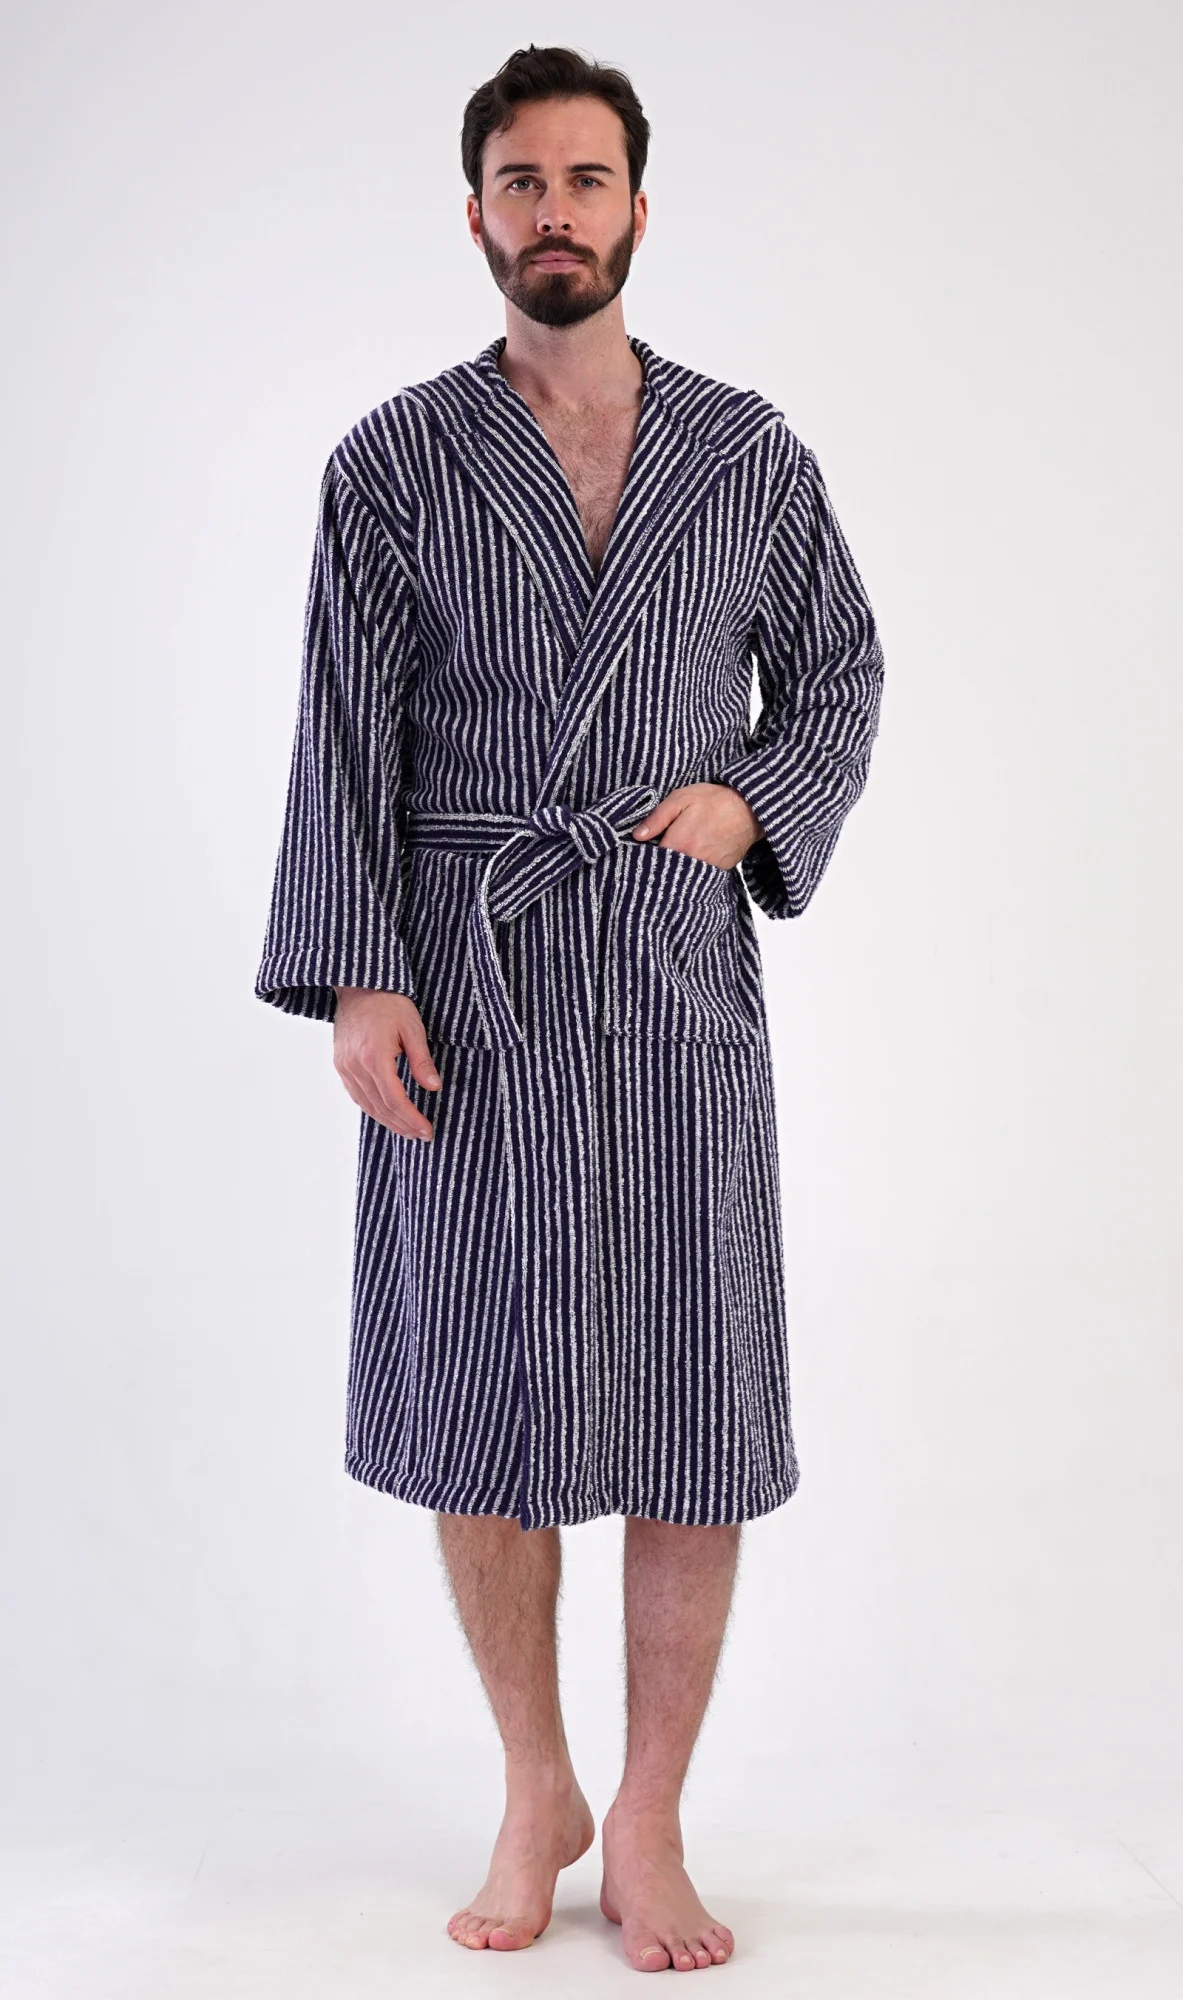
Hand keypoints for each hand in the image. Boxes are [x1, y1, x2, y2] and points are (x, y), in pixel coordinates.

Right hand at [332, 988, 439, 1140]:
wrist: (359, 986)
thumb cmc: (389, 1003)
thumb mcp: (413, 1028)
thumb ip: (422, 1061)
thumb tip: (433, 1088)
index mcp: (374, 1057)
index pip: (395, 1100)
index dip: (412, 1119)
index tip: (427, 1130)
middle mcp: (355, 1066)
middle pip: (380, 1108)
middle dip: (403, 1125)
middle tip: (421, 1136)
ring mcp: (344, 1067)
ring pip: (367, 1105)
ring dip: (388, 1121)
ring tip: (407, 1131)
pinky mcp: (340, 1065)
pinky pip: (356, 1095)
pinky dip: (372, 1109)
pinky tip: (387, 1114)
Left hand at [629, 783, 764, 869]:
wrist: (749, 809)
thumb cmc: (713, 800)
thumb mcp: (680, 799)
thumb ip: (657, 818)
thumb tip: (637, 836)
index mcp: (678, 843)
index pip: (651, 860)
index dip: (644, 856)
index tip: (642, 851)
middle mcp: (691, 861)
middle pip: (666, 871)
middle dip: (658, 866)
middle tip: (658, 854)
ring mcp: (706, 868)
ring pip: (681, 876)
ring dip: (675, 871)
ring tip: (675, 858)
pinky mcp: (718, 872)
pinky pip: (698, 877)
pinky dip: (691, 872)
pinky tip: (689, 862)